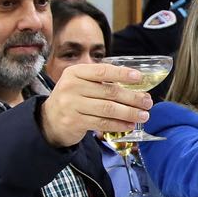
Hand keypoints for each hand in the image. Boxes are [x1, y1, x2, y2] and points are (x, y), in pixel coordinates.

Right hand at [39, 61, 153, 147]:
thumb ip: (101, 81)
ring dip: (129, 113)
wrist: (50, 120)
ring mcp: (72, 105)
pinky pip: (102, 123)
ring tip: (143, 115)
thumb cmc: (73, 98)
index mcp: (75, 72)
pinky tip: (129, 125)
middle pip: (109, 92)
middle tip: (147, 102)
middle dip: (132, 97)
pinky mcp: (74, 121)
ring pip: (108, 109)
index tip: (139, 78)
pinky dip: (118, 124)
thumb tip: (135, 86)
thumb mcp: (81, 83)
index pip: (103, 71)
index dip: (122, 74)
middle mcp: (72, 86)